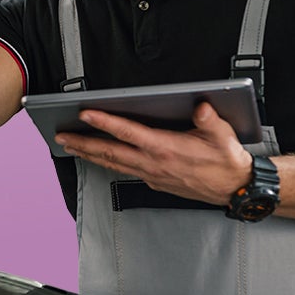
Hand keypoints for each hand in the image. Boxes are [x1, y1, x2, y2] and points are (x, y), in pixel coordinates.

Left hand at [55, 102, 252, 205]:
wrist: (234, 188)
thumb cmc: (226, 160)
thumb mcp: (222, 135)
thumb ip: (209, 119)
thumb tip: (201, 106)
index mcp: (165, 148)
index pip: (128, 133)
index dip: (105, 123)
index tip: (85, 114)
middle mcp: (153, 163)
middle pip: (110, 152)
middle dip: (83, 143)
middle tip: (60, 136)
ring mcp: (151, 174)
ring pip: (113, 163)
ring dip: (88, 154)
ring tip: (69, 146)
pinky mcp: (154, 181)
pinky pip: (123, 171)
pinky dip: (106, 163)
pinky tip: (97, 158)